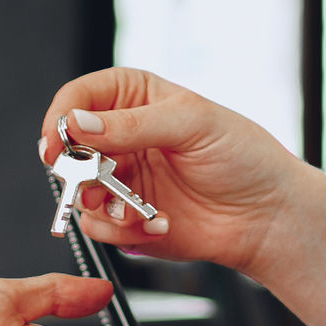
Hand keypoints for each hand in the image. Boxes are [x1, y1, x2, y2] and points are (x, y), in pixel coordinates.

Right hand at [36, 69, 325, 325]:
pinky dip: (122, 229)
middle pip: (66, 147)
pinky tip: (157, 223)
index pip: (77, 98)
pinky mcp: (124, 217)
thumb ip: (132, 124)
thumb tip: (78, 124)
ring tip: (135, 209)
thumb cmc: (243, 157)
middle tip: (97, 182)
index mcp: (133, 97)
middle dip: (76, 169)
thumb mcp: (192, 124)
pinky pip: (98, 226)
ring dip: (101, 204)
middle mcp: (119, 136)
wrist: (268, 216)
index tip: (57, 144)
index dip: (61, 119)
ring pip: (76, 191)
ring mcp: (119, 179)